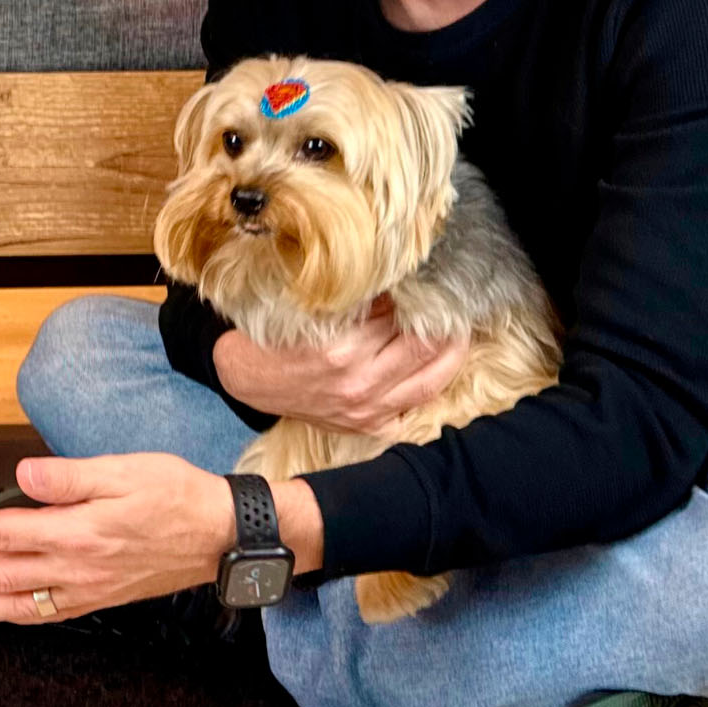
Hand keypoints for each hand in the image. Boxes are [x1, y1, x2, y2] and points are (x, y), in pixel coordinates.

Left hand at [0, 454, 236, 623]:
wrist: (220, 536)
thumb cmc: (176, 495)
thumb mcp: (123, 470)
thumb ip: (67, 476)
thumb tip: (21, 476)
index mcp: (78, 532)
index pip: (1, 533)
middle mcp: (76, 569)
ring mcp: (87, 590)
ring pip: (16, 604)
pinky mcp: (99, 599)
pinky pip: (45, 615)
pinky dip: (12, 616)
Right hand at [213, 298, 468, 436]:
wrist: (249, 380)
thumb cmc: (276, 338)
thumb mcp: (308, 310)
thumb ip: (353, 299)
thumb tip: (396, 280)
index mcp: (342, 350)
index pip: (402, 316)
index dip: (422, 297)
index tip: (433, 282)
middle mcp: (359, 383)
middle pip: (424, 348)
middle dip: (444, 322)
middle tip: (454, 302)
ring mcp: (366, 410)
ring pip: (430, 380)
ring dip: (450, 353)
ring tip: (458, 331)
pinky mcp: (367, 425)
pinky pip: (413, 408)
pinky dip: (430, 386)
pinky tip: (438, 367)